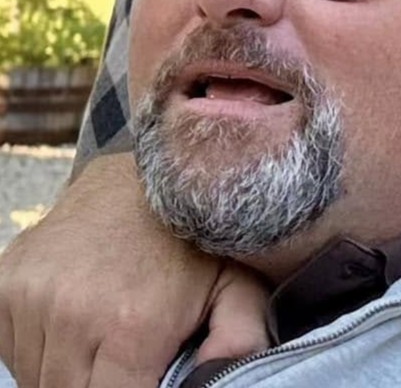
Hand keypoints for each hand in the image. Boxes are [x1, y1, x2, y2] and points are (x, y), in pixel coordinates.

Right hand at [0, 153, 268, 387]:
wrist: (148, 172)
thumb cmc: (193, 237)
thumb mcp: (236, 285)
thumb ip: (239, 339)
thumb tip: (214, 381)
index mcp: (131, 326)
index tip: (143, 371)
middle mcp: (72, 314)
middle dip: (98, 382)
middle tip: (124, 353)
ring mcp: (33, 296)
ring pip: (35, 375)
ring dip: (65, 367)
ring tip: (101, 331)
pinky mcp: (7, 281)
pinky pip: (9, 344)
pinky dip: (37, 343)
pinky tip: (73, 315)